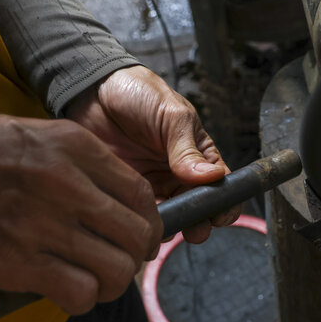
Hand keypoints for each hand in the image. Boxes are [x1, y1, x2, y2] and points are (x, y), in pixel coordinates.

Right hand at [0, 115, 161, 314]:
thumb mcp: (37, 136)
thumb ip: (84, 159)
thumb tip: (125, 194)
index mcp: (74, 146)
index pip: (140, 192)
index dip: (154, 221)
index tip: (148, 234)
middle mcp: (64, 183)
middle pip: (137, 232)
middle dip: (141, 254)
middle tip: (128, 259)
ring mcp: (40, 223)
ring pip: (117, 268)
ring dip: (116, 280)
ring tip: (103, 278)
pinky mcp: (14, 261)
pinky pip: (79, 292)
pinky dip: (85, 298)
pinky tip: (74, 290)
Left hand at [66, 65, 239, 242]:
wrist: (94, 90)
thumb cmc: (141, 94)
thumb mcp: (173, 116)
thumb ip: (189, 150)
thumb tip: (213, 177)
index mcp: (200, 153)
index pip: (222, 185)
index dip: (226, 203)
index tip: (220, 215)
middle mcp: (182, 173)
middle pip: (199, 207)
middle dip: (201, 223)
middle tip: (196, 231)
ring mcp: (155, 183)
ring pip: (173, 214)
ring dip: (174, 225)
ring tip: (167, 229)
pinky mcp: (129, 189)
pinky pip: (143, 212)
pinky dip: (146, 222)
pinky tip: (145, 223)